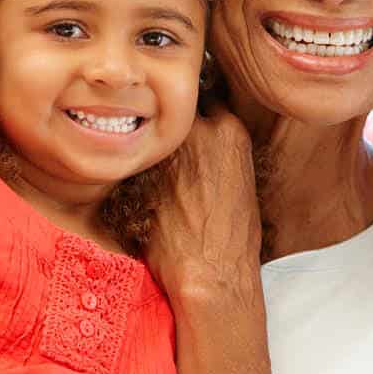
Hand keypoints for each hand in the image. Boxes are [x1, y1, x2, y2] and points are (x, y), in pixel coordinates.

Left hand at [145, 104, 262, 300]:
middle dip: (168, 119)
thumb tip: (205, 149)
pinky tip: (135, 184)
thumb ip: (221, 153)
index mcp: (231, 132)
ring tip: (145, 159)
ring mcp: (167, 149)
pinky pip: (131, 155)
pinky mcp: (141, 170)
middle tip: (160, 133)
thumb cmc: (233, 240)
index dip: (195, 112)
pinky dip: (131, 165)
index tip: (186, 121)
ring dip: (147, 140)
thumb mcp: (240, 182)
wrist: (212, 274)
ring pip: (149, 128)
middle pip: (176, 108)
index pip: (209, 99)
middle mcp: (199, 132)